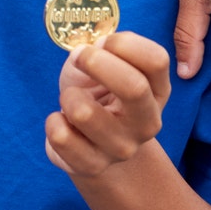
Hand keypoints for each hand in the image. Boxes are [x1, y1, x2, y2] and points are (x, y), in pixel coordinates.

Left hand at [45, 32, 171, 181]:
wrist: (86, 143)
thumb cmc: (95, 94)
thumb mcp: (105, 66)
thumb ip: (106, 50)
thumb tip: (97, 46)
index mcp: (157, 92)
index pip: (156, 59)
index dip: (122, 42)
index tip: (101, 43)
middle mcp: (148, 122)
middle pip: (134, 87)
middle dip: (95, 63)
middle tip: (78, 58)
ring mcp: (122, 148)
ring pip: (84, 112)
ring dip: (68, 96)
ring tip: (72, 99)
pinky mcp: (93, 166)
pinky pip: (60, 136)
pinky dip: (53, 121)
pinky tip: (62, 122)